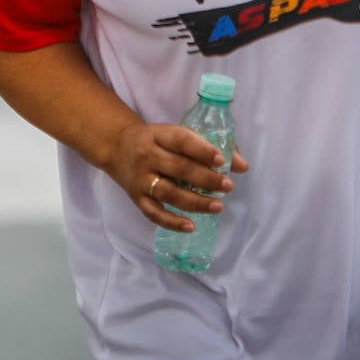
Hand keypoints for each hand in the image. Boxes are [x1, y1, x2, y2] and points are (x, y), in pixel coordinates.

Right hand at [108, 120, 249, 232]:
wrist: (117, 147)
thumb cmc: (156, 140)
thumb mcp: (176, 134)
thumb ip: (209, 146)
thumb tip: (243, 166)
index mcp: (158, 135)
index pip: (181, 141)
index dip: (202, 150)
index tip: (222, 160)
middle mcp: (147, 156)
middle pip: (178, 169)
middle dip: (206, 179)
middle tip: (228, 186)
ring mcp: (141, 179)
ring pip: (168, 193)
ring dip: (195, 202)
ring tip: (218, 206)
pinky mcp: (137, 198)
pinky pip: (154, 213)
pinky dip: (172, 222)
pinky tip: (191, 226)